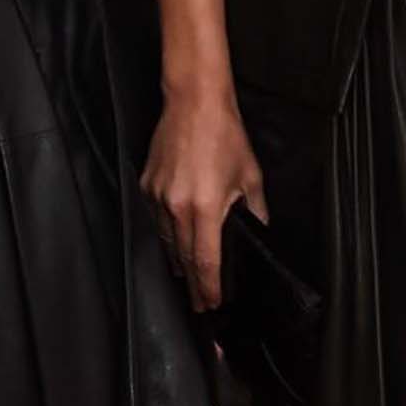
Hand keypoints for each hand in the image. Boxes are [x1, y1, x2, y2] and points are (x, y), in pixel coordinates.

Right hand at [142, 84, 264, 312]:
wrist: (194, 102)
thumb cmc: (224, 134)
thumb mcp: (250, 175)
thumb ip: (255, 209)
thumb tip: (259, 230)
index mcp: (206, 207)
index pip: (206, 261)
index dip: (209, 287)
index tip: (211, 304)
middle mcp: (178, 206)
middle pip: (183, 258)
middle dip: (193, 283)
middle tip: (199, 303)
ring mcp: (158, 196)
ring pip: (165, 240)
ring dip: (177, 261)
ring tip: (186, 277)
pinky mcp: (147, 185)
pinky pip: (155, 219)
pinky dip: (165, 233)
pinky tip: (172, 239)